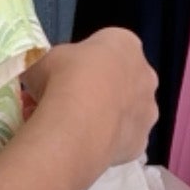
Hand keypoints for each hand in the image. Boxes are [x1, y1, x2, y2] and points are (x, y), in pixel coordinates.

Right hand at [23, 30, 156, 168]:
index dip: (84, 63)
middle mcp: (145, 74)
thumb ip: (48, 67)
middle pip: (122, 80)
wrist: (76, 125)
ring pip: (126, 112)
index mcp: (124, 44)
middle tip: (69, 102)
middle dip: (100, 90)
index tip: (66, 76)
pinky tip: (85, 145)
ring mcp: (148, 111)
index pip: (107, 48)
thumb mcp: (41, 61)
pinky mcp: (141, 142)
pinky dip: (106, 142)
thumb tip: (41, 81)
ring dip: (106, 117)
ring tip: (74, 128)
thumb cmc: (61, 80)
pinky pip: (123, 139)